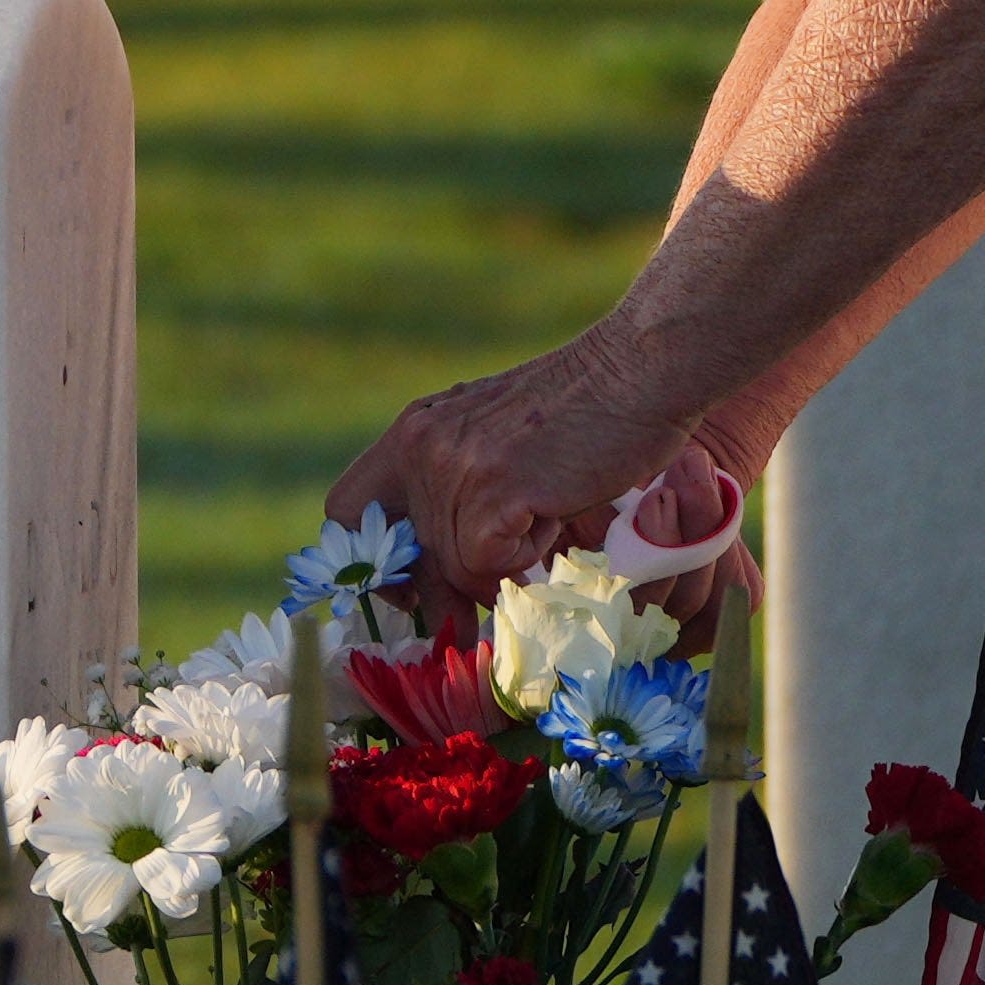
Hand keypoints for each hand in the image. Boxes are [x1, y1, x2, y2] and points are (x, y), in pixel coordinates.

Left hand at [326, 341, 713, 626]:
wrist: (639, 369)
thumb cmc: (586, 411)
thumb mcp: (497, 435)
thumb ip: (459, 483)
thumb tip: (439, 578)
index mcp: (415, 431)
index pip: (346, 508)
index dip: (371, 559)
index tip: (408, 586)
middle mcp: (421, 445)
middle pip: (401, 555)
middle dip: (437, 593)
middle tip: (469, 615)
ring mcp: (455, 466)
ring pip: (455, 567)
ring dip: (507, 560)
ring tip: (545, 513)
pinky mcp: (496, 489)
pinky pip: (490, 564)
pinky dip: (529, 556)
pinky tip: (556, 512)